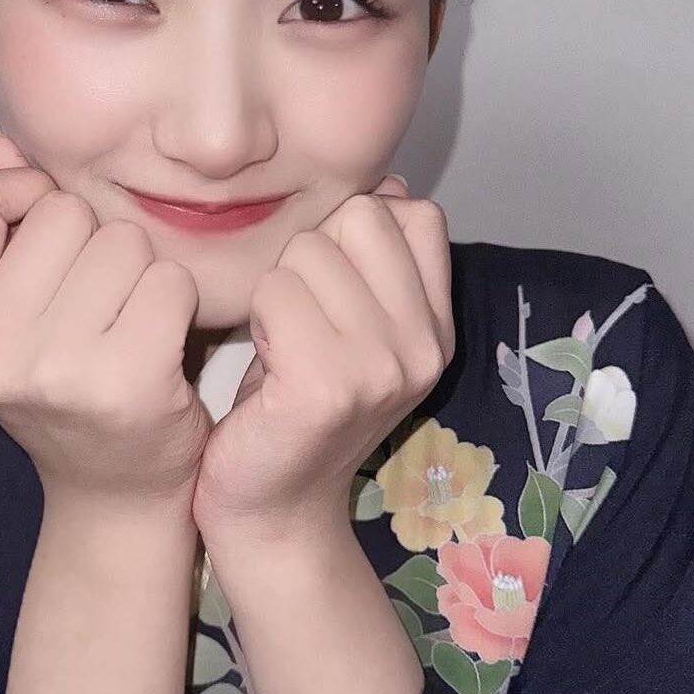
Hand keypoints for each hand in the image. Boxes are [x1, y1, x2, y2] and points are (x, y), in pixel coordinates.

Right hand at [0, 133, 212, 510]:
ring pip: (122, 240)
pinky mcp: (125, 382)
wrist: (117, 496)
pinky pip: (168, 280)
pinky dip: (178, 302)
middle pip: (61, 211)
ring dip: (142, 271)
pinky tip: (164, 342)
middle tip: (100, 304)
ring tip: (129, 323)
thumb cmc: (71, 389)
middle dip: (95, 240)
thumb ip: (1, 227)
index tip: (49, 234)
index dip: (18, 195)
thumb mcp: (14, 315)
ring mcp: (54, 371)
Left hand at [191, 177, 454, 538]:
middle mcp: (425, 346)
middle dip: (309, 256)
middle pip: (357, 218)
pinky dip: (256, 319)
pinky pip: (276, 294)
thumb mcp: (353, 324)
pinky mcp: (329, 388)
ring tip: (280, 346)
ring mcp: (383, 369)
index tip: (331, 290)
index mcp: (437, 326)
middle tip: (298, 323)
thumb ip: (375, 259)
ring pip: (307, 252)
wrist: (272, 508)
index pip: (413, 213)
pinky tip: (265, 363)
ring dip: (275, 290)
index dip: (354, 232)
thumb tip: (387, 184)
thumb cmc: (294, 403)